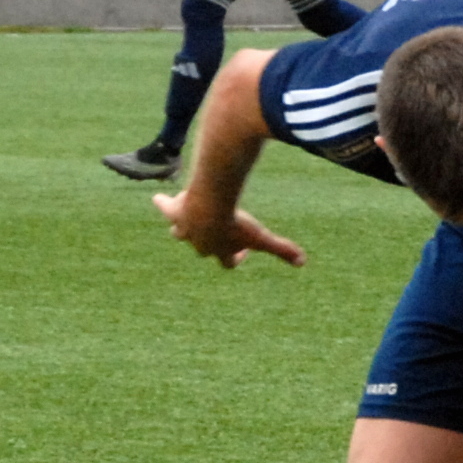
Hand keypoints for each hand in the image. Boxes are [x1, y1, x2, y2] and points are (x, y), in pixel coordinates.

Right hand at [155, 191, 304, 270]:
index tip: (243, 250)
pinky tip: (159, 200)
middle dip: (207, 242)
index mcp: (219, 251)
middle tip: (216, 230)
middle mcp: (199, 242)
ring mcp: (184, 227)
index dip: (234, 258)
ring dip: (181, 227)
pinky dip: (163, 204)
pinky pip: (165, 207)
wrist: (211, 205)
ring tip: (184, 219)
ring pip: (178, 232)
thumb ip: (282, 249)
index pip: (226, 262)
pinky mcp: (174, 210)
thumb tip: (303, 262)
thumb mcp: (261, 237)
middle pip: (200, 248)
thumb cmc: (236, 223)